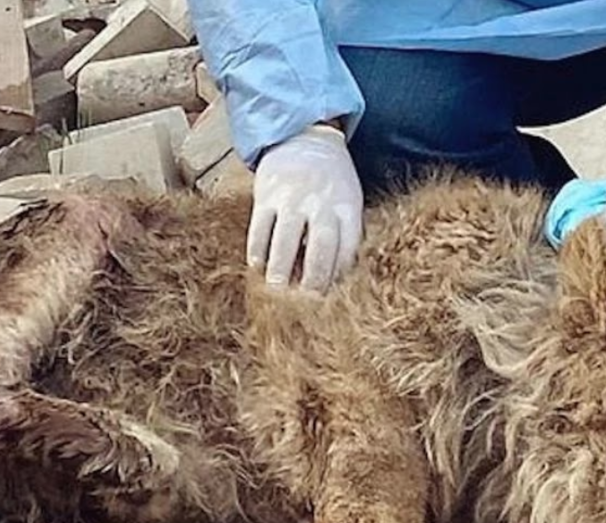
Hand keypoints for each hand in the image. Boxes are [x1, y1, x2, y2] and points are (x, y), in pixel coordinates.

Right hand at [247, 123, 363, 292]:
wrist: (303, 135)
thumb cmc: (331, 179)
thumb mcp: (348, 199)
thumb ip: (344, 233)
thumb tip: (336, 279)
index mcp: (347, 207)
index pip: (348, 247)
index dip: (341, 276)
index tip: (334, 300)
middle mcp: (321, 202)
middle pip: (320, 246)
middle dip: (314, 278)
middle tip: (306, 304)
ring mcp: (292, 198)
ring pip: (285, 238)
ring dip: (280, 268)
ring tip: (276, 292)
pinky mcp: (266, 194)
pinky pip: (259, 227)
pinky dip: (257, 250)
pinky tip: (257, 268)